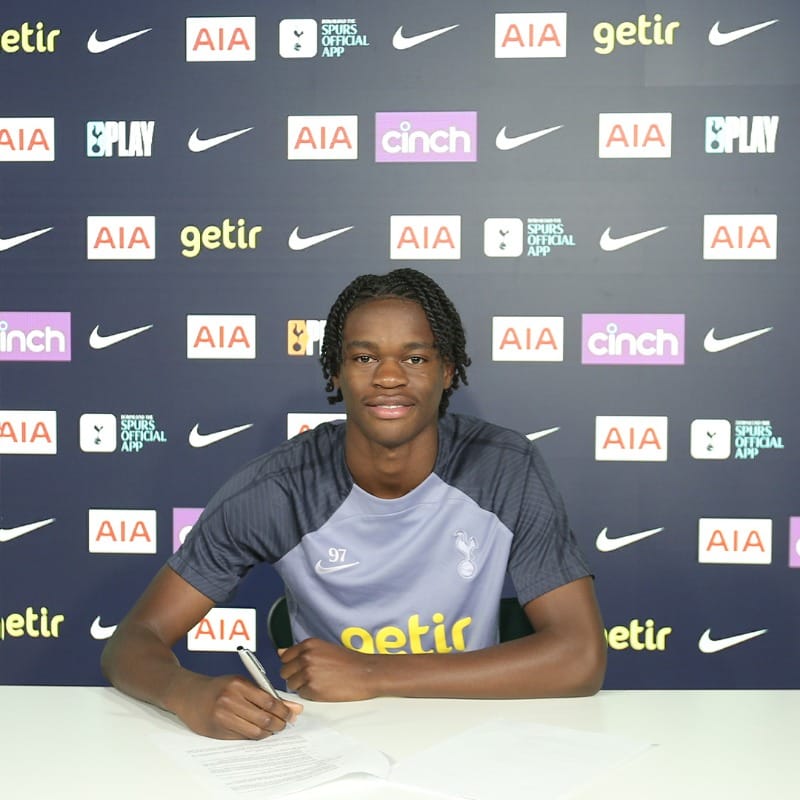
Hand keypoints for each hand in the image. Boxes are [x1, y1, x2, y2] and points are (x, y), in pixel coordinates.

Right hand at [173, 673, 302, 738]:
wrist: (190, 695)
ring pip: (255, 731)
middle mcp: (230, 700)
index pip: (269, 701)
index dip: (284, 711)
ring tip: (273, 728)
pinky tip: (259, 731)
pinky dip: (255, 736)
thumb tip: (294, 708)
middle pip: (264, 718)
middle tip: (284, 724)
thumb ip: (266, 695)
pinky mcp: (218, 731)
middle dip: (279, 724)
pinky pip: (243, 737)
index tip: (291, 714)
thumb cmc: (219, 688)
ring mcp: (222, 717)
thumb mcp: (241, 684)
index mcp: (238, 685)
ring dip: (269, 732)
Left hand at [279, 638, 378, 700]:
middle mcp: (306, 657)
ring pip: (291, 684)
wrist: (365, 673)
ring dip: (301, 686)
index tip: (300, 669)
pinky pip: (301, 694)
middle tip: (310, 678)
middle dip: (294, 676)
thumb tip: (281, 652)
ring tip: (319, 683)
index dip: (292, 665)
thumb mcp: (324, 648)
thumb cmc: (348, 661)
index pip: (285, 657)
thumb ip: (302, 651)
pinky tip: (323, 689)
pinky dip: (309, 694)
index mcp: (308, 645)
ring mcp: (308, 673)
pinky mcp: (313, 689)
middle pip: (284, 672)